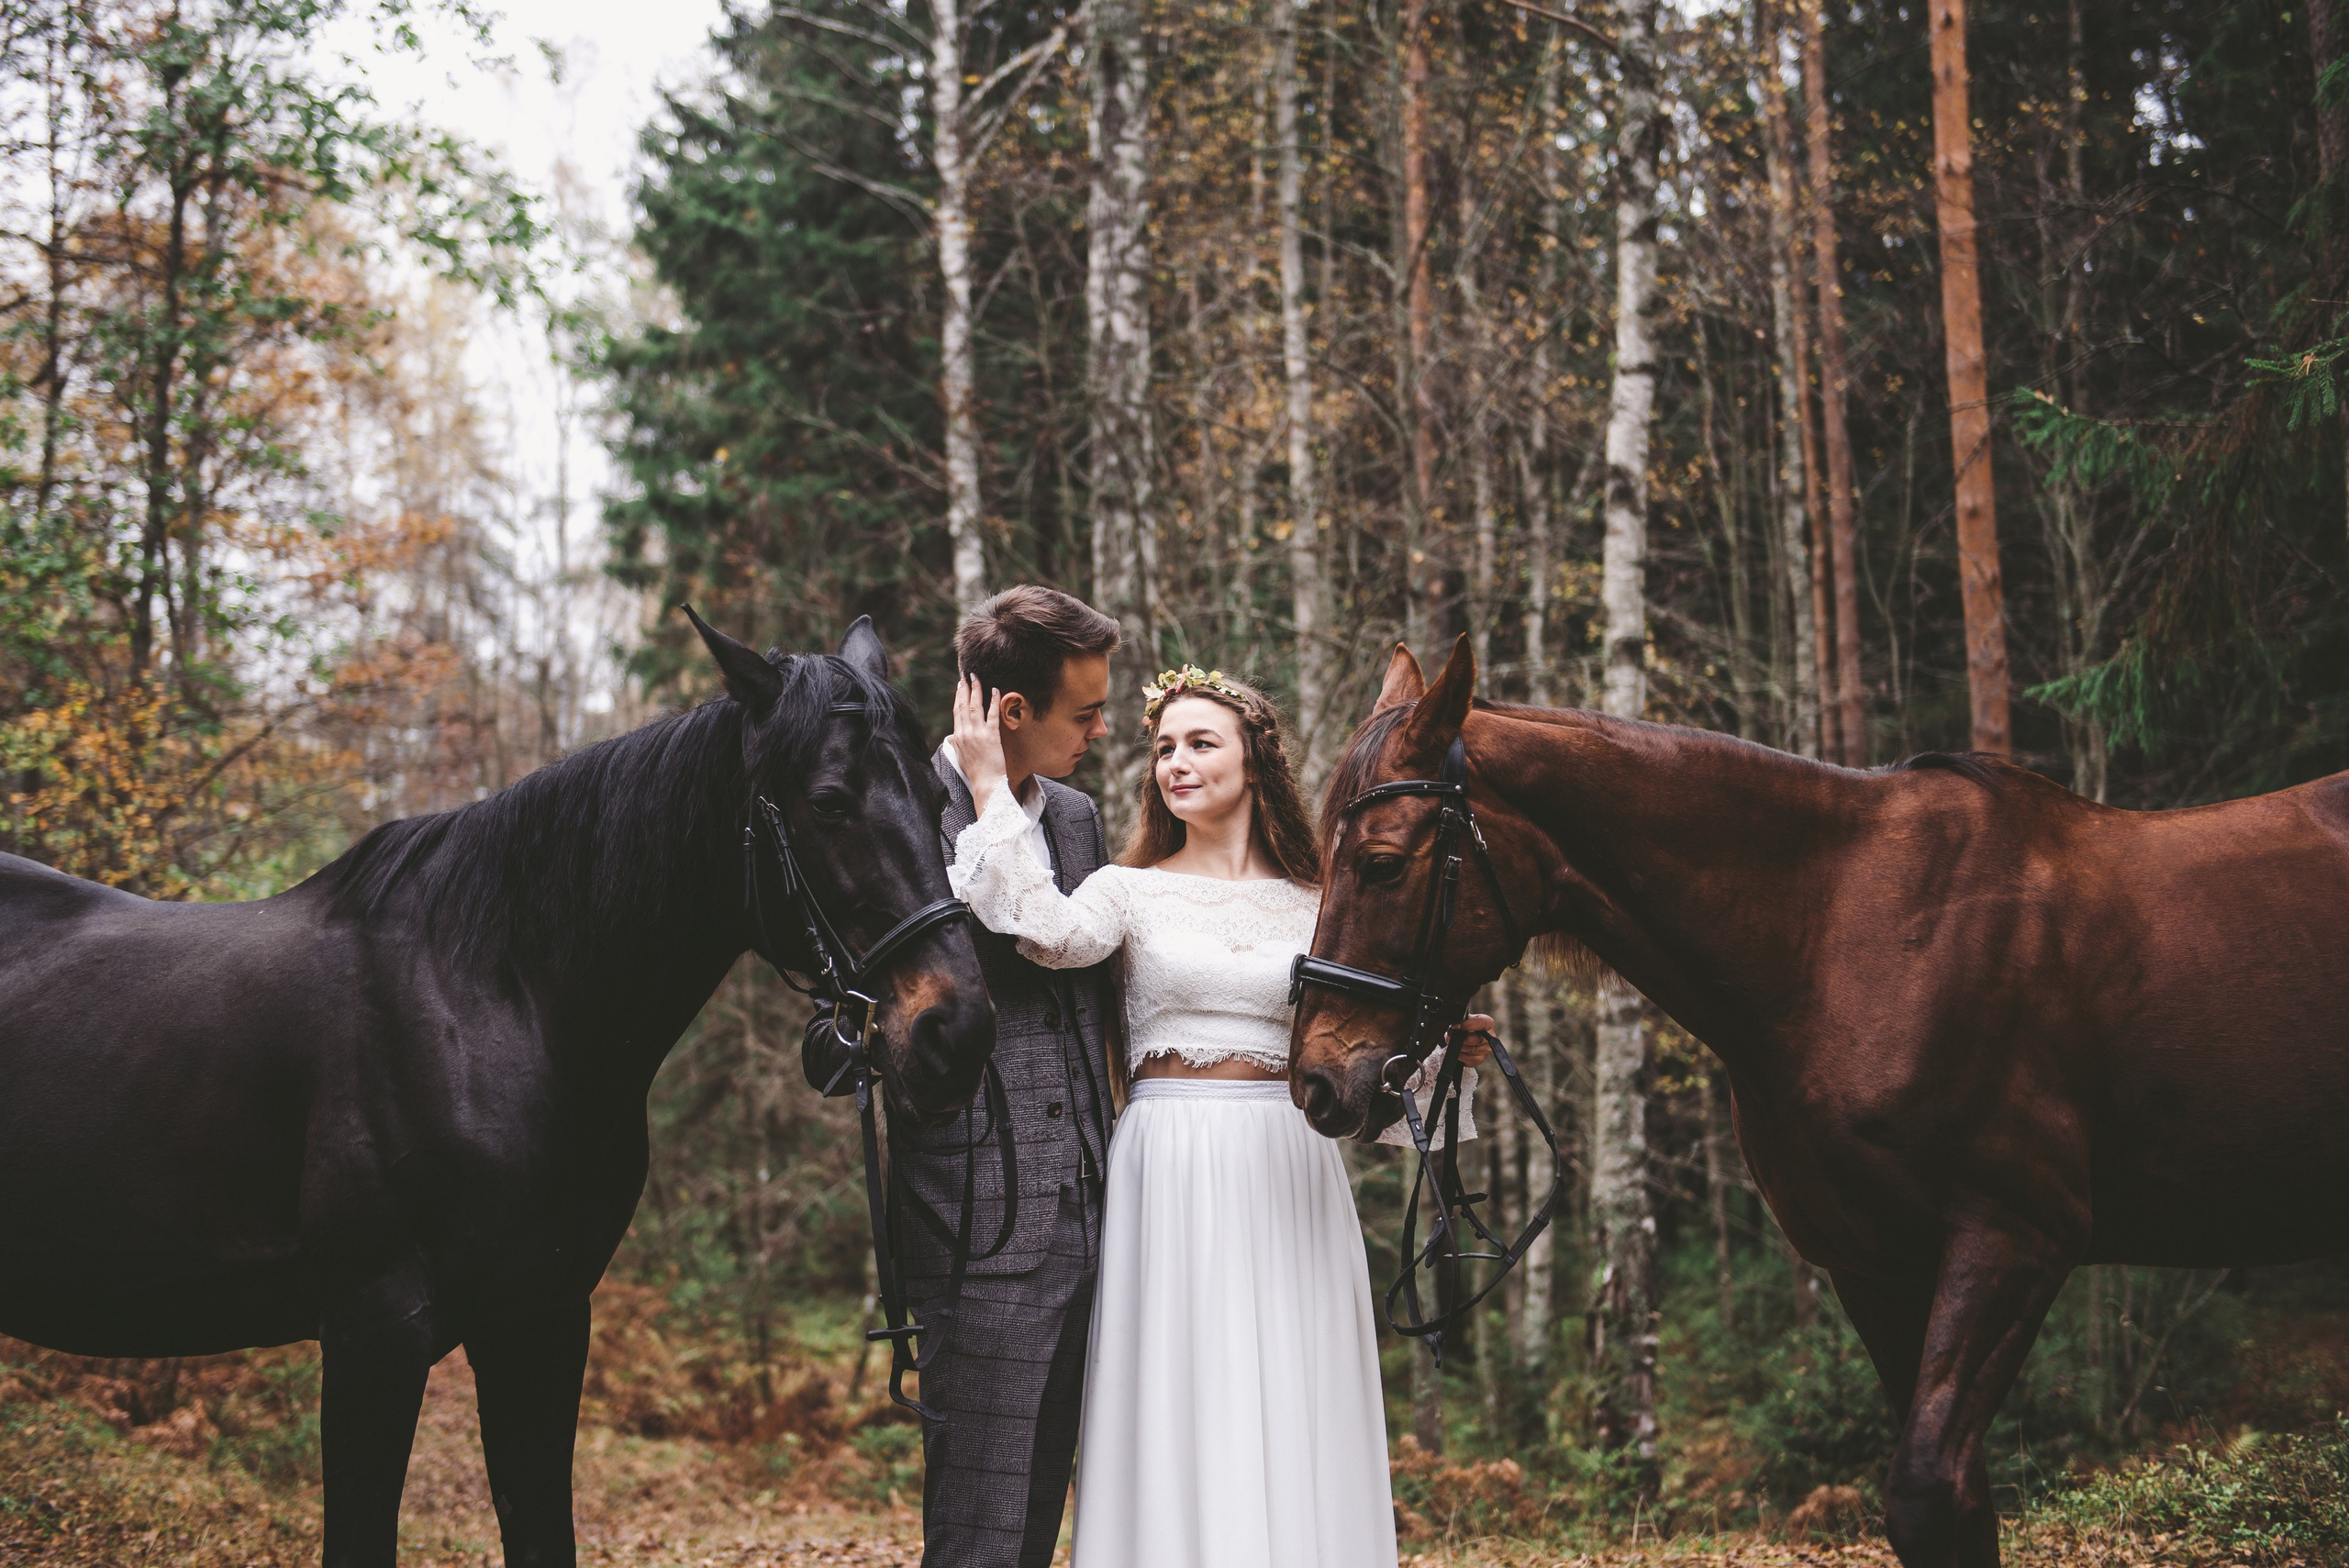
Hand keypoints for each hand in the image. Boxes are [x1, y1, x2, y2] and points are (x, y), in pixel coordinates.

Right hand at [951, 675, 1010, 815]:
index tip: (959, 686)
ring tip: (977, 678)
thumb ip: (957, 744)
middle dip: (965, 689)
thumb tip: (952, 737)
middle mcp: (965, 733)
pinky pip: (991, 715)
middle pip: (963, 706)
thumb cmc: (975, 773)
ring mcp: (977, 734)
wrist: (985, 784)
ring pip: (974, 707)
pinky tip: (995, 690)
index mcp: (957, 737)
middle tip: (966, 675)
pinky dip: (993, 701)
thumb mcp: (960, 757)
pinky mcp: (991, 736)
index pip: (956, 712)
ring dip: (976, 690)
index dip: (958, 697)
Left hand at [1448, 1013, 1495, 1068]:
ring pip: (1469, 1049)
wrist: (1464, 1037)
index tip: (1456, 1026)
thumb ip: (1462, 1020)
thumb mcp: (1464, 1019)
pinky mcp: (1480, 1059)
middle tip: (1450, 1035)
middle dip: (1460, 1038)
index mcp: (1487, 1023)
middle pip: (1476, 1039)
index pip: (1482, 1023)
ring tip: (1452, 1041)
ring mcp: (1486, 1050)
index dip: (1469, 1025)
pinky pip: (1467, 1058)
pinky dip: (1459, 1055)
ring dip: (1457, 1046)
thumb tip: (1456, 1026)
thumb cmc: (1465, 1026)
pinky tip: (1457, 1050)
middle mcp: (1490, 1037)